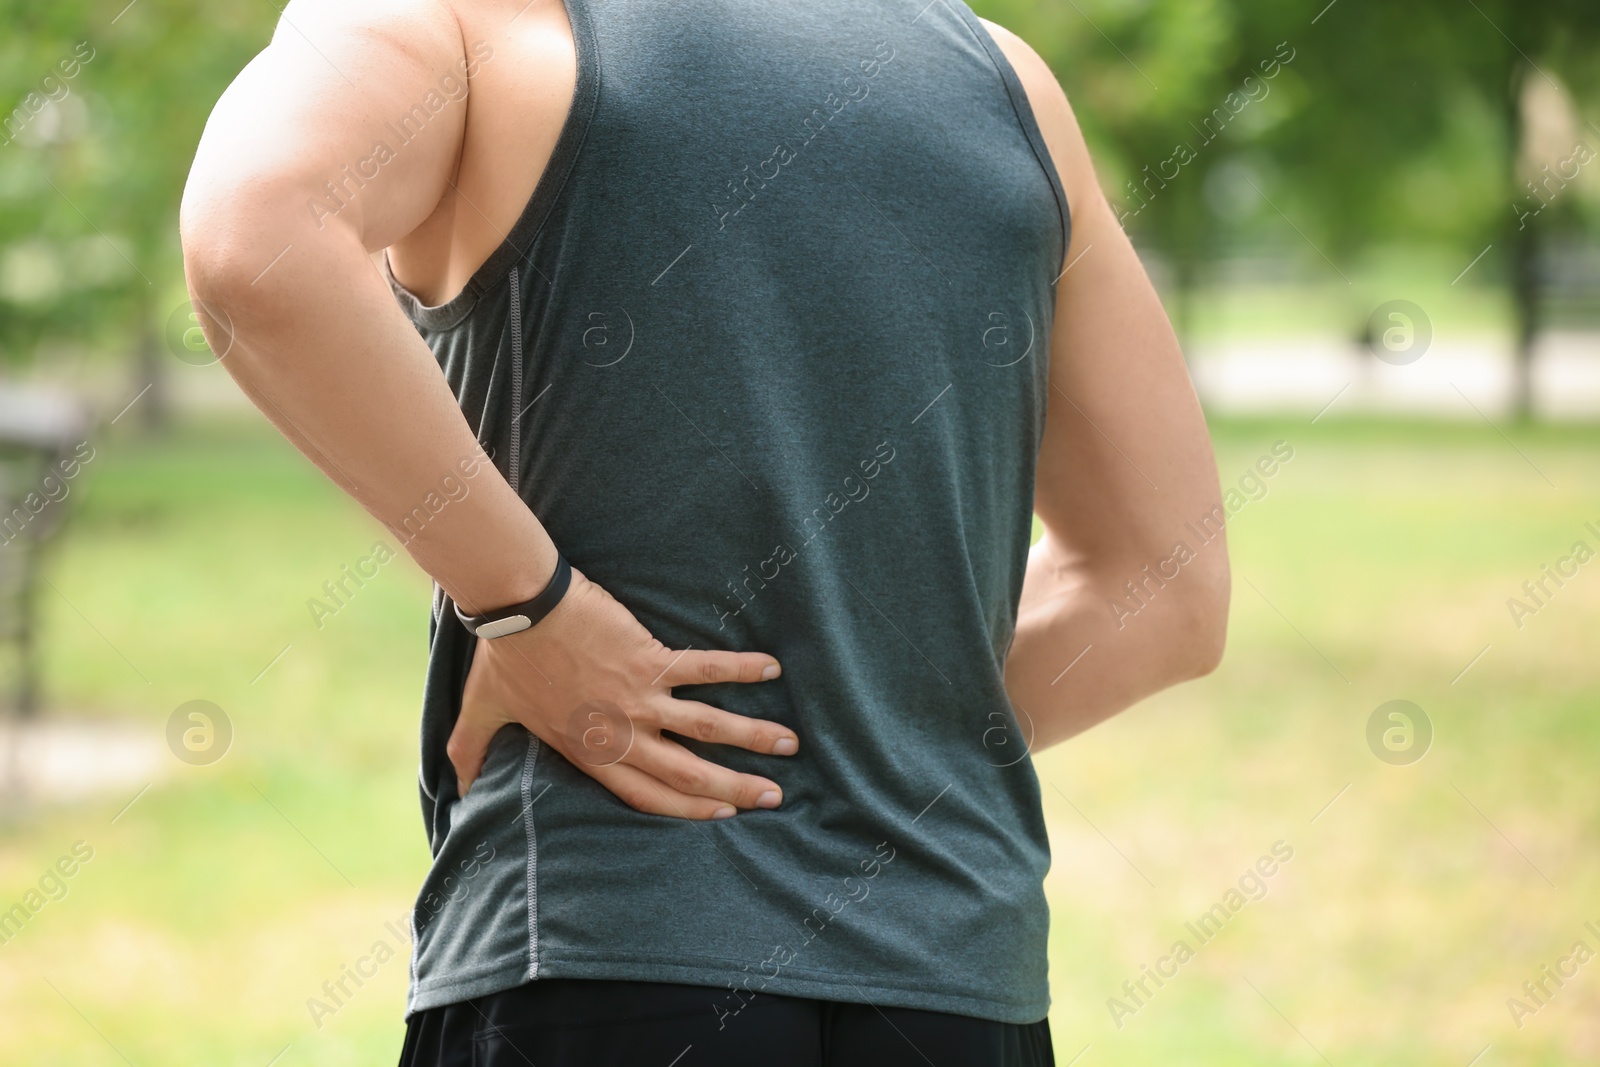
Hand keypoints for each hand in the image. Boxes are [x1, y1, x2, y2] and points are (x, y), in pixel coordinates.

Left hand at [446, 566, 796, 819]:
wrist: (519, 609)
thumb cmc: (503, 658)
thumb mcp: (482, 713)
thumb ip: (470, 754)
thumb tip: (451, 791)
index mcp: (590, 751)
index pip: (647, 793)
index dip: (688, 808)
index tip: (723, 814)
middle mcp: (622, 734)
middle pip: (688, 772)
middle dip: (735, 787)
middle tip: (772, 796)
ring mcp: (639, 698)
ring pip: (708, 728)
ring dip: (751, 737)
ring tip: (788, 745)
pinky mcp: (650, 659)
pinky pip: (704, 669)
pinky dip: (739, 669)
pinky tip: (771, 670)